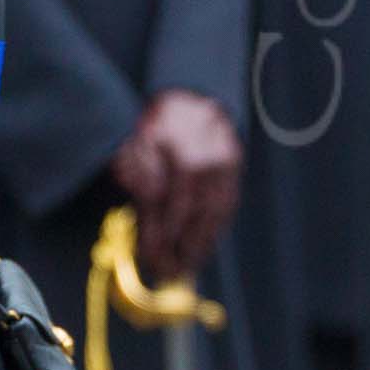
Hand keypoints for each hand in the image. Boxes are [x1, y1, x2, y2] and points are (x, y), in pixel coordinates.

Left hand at [118, 90, 241, 280]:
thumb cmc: (159, 123)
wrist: (195, 97)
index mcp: (171, 153)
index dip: (156, 236)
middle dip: (178, 249)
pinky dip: (216, 228)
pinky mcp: (236, 169)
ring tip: (187, 266)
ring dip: (200, 245)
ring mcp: (222, 166)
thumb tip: (140, 204)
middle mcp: (201, 162)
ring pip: (213, 215)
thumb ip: (133, 170)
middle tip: (168, 272)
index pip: (162, 205)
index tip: (149, 258)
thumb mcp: (135, 140)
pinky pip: (227, 206)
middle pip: (190, 216)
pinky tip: (205, 243)